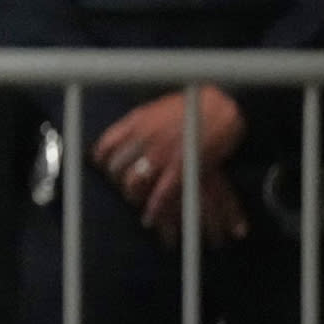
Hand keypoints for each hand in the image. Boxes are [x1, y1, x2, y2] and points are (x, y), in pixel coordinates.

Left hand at [92, 85, 250, 248]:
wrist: (221, 104)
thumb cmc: (191, 105)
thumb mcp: (155, 108)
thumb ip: (138, 123)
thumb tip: (124, 134)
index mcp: (135, 121)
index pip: (106, 146)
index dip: (102, 161)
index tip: (103, 168)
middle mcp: (143, 137)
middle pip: (116, 167)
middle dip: (116, 181)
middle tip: (122, 188)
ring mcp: (161, 152)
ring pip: (133, 181)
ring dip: (132, 195)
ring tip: (134, 202)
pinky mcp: (181, 167)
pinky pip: (161, 193)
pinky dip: (153, 208)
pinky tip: (149, 219)